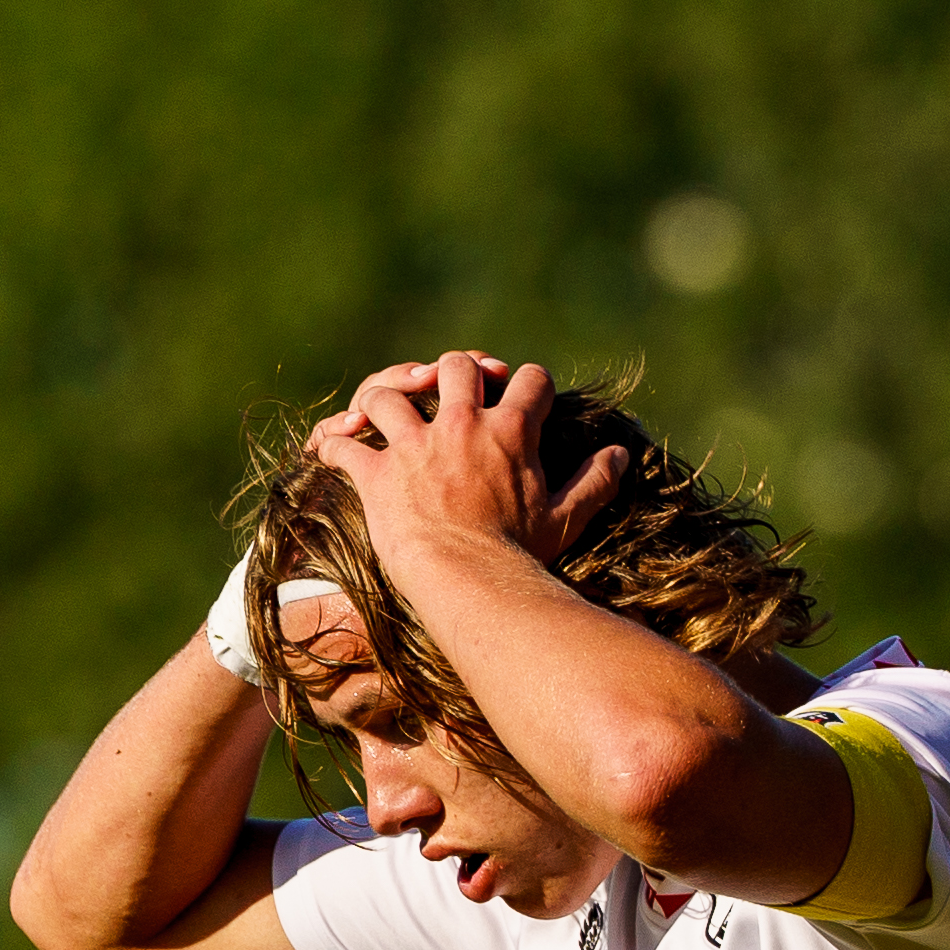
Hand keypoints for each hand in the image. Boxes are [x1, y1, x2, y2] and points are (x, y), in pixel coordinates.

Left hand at [309, 352, 631, 568]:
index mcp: (512, 431)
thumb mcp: (569, 517)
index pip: (531, 379)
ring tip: (382, 412)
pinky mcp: (378, 475)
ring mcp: (415, 447)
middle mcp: (461, 425)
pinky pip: (342, 446)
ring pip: (387, 393)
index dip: (532, 385)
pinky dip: (330, 443)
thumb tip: (623, 454)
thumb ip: (597, 481)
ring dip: (383, 397)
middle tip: (453, 392)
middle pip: (456, 365)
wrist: (474, 584)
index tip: (529, 401)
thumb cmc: (524, 557)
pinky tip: (327, 448)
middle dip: (455, 372)